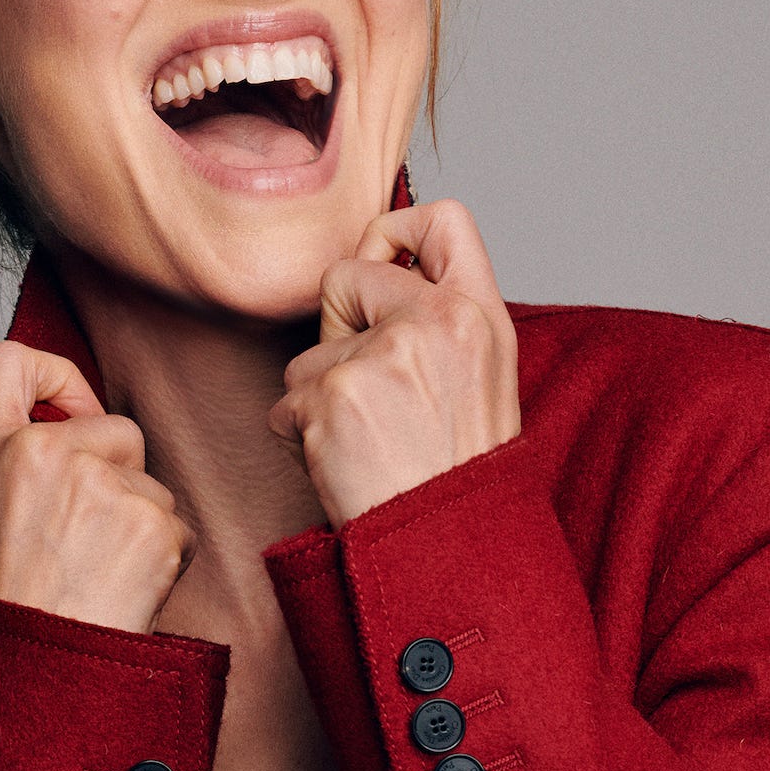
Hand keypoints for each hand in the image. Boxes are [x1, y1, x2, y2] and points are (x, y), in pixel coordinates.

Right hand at [0, 343, 191, 631]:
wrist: (32, 669)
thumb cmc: (2, 601)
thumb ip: (8, 449)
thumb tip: (68, 415)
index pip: (11, 360)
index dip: (55, 377)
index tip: (70, 409)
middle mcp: (41, 452)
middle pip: (117, 428)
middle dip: (118, 475)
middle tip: (82, 538)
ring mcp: (99, 484)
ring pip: (151, 485)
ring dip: (139, 525)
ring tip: (96, 573)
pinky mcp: (149, 521)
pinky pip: (176, 526)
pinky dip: (162, 560)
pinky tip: (123, 589)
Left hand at [270, 199, 520, 528]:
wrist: (449, 550)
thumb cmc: (458, 476)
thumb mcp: (483, 380)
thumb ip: (440, 320)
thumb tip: (380, 268)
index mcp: (482, 316)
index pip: (445, 220)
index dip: (398, 230)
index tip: (381, 262)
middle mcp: (438, 322)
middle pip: (344, 277)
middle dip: (337, 328)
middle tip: (371, 391)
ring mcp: (383, 357)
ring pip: (307, 354)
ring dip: (320, 400)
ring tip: (368, 444)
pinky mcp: (334, 396)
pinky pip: (287, 403)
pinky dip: (301, 438)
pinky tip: (345, 466)